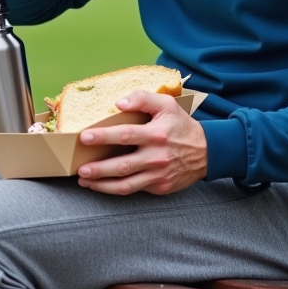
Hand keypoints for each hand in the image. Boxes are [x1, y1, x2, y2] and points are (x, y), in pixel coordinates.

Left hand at [76, 91, 207, 195]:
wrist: (207, 152)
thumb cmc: (181, 126)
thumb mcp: (167, 104)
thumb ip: (143, 98)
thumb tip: (119, 103)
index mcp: (156, 134)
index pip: (125, 135)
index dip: (104, 137)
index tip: (84, 137)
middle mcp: (156, 157)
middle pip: (122, 165)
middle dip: (99, 168)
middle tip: (80, 169)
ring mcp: (157, 175)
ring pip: (125, 185)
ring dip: (102, 185)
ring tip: (84, 181)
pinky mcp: (159, 187)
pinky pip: (134, 189)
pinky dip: (115, 189)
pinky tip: (102, 185)